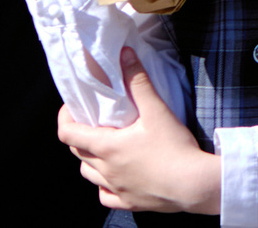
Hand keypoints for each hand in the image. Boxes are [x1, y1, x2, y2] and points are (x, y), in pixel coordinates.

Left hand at [59, 48, 219, 214]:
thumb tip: (124, 55)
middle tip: (93, 122)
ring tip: (104, 148)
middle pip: (77, 152)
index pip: (68, 134)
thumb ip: (139, 82)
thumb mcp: (157, 111)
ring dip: (90, 160)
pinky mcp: (128, 201)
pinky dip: (104, 185)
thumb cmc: (174, 148)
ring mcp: (115, 188)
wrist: (193, 184)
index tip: (72, 108)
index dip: (64, 119)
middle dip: (79, 135)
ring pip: (88, 174)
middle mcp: (105, 169)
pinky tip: (115, 177)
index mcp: (106, 147)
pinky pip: (105, 195)